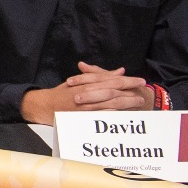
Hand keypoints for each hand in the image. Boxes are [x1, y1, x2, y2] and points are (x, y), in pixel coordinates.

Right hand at [20, 64, 153, 122]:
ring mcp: (85, 105)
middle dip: (130, 90)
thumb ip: (100, 75)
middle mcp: (87, 92)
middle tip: (144, 90)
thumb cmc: (63, 93)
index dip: (127, 80)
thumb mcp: (81, 81)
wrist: (44, 105)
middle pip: (113, 90)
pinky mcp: (83, 116)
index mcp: (87, 82)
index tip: (140, 80)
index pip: (111, 79)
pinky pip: (100, 115)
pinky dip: (113, 113)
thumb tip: (120, 70)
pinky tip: (124, 113)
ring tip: (138, 102)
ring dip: (126, 102)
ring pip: (109, 102)